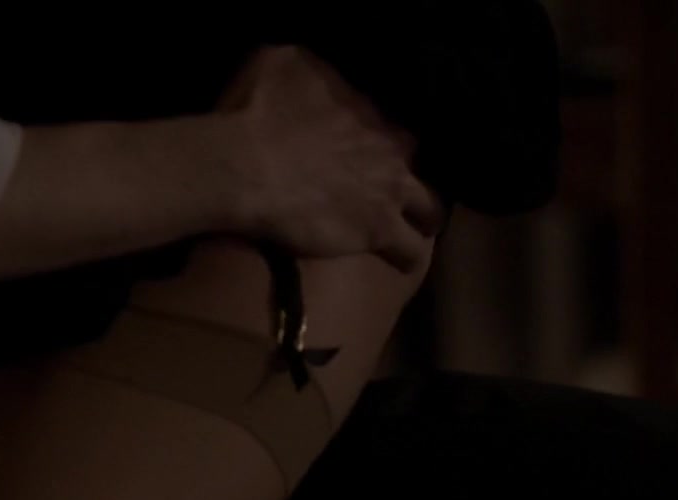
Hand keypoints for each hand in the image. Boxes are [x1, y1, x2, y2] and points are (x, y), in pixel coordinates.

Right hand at [221, 46, 443, 270]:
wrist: (246, 165)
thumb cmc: (255, 112)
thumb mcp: (283, 60)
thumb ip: (315, 65)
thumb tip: (321, 67)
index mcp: (370, 108)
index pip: (394, 124)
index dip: (385, 138)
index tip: (370, 148)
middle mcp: (390, 147)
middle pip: (422, 164)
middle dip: (411, 175)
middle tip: (391, 187)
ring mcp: (390, 191)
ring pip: (431, 210)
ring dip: (423, 218)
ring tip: (409, 229)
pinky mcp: (379, 231)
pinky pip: (410, 252)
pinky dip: (407, 256)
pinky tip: (401, 260)